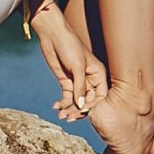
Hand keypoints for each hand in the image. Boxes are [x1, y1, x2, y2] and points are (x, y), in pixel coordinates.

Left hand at [29, 0, 108, 120]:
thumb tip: (82, 106)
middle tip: (69, 118)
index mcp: (99, 74)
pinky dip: (62, 104)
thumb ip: (80, 87)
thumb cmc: (69, 46)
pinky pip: (67, 97)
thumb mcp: (77, 66)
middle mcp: (90, 80)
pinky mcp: (66, 81)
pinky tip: (56, 107)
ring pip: (77, 102)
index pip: (101, 96)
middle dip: (79, 111)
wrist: (52, 35)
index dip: (93, 106)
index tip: (83, 112)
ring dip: (70, 109)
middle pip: (88, 101)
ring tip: (61, 115)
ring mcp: (77, 82)